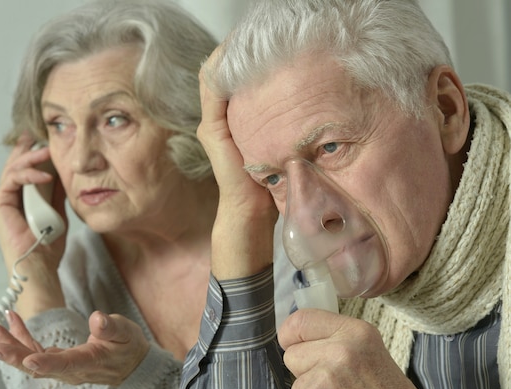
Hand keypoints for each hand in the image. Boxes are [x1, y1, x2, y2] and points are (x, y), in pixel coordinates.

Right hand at [0, 133, 67, 317]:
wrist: (39, 266)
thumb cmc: (47, 246)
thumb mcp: (58, 212)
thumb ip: (56, 194)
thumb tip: (63, 175)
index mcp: (22, 199)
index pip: (25, 170)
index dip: (32, 154)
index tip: (43, 140)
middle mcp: (10, 197)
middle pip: (15, 164)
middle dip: (28, 148)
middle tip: (39, 135)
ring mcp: (3, 200)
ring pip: (13, 168)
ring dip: (31, 157)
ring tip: (47, 152)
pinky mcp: (0, 204)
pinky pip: (12, 180)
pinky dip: (28, 174)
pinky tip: (45, 174)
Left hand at [0, 310, 150, 385]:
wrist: (131, 364)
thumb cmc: (128, 347)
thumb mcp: (126, 332)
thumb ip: (111, 327)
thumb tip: (98, 318)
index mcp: (88, 362)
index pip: (65, 364)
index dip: (46, 363)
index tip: (28, 359)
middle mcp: (71, 369)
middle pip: (37, 366)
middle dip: (14, 354)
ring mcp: (62, 366)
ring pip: (31, 359)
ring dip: (11, 344)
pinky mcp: (58, 361)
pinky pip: (35, 352)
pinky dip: (22, 338)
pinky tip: (13, 324)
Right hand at [198, 47, 277, 278]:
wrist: (252, 214)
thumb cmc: (274, 182)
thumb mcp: (286, 144)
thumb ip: (292, 124)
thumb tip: (324, 99)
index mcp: (237, 117)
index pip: (237, 72)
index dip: (251, 50)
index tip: (275, 32)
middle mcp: (220, 116)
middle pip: (225, 67)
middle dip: (244, 44)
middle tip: (266, 25)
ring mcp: (213, 122)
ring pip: (216, 72)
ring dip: (232, 50)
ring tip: (254, 31)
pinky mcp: (212, 130)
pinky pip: (213, 88)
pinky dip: (225, 67)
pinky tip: (242, 53)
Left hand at [278, 309, 437, 388]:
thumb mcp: (367, 348)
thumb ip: (334, 336)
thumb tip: (294, 333)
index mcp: (354, 333)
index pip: (299, 321)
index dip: (290, 334)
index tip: (293, 342)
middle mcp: (339, 353)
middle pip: (291, 355)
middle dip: (306, 370)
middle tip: (334, 382)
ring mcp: (323, 382)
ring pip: (294, 385)